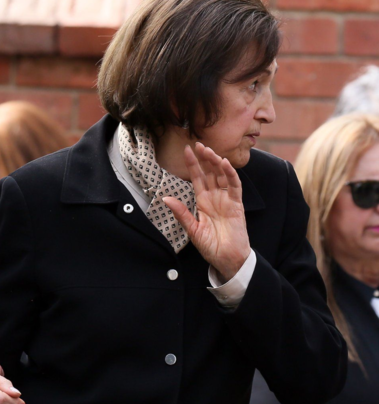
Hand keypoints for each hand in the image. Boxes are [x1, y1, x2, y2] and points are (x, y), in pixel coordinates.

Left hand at [162, 143, 250, 279]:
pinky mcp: (237, 204)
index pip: (197, 178)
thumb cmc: (211, 246)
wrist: (227, 259)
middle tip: (198, 144)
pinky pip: (234, 186)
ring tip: (209, 151)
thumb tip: (166, 198)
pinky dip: (230, 174)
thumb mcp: (192, 229)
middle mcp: (215, 197)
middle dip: (204, 158)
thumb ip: (182, 213)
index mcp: (203, 201)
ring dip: (216, 163)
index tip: (186, 150)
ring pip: (221, 176)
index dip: (192, 164)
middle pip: (209, 173)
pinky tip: (225, 164)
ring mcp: (227, 199)